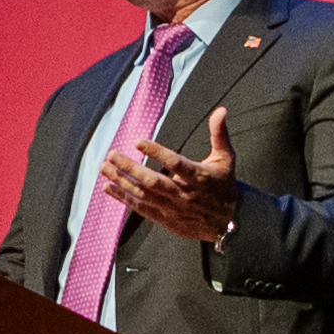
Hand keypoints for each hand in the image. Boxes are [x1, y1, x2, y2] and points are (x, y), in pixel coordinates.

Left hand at [105, 107, 239, 243]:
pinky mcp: (165, 220)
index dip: (156, 152)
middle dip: (130, 168)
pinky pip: (141, 209)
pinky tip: (108, 188)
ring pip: (143, 195)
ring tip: (105, 168)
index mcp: (198, 177)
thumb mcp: (226, 159)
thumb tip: (221, 110)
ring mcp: (173, 209)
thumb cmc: (224, 187)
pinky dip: (124, 198)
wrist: (228, 224)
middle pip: (153, 181)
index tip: (138, 142)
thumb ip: (219, 134)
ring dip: (121, 181)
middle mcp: (183, 194)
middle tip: (112, 154)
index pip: (175, 163)